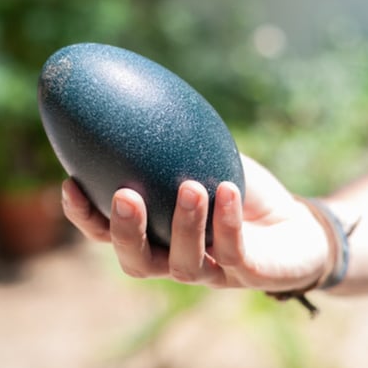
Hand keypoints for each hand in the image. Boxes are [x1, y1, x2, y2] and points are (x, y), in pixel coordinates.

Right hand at [61, 154, 329, 292]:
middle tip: (125, 196)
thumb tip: (136, 92)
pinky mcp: (247, 275)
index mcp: (154, 236)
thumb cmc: (238, 191)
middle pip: (136, 262)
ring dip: (184, 226)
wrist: (296, 225)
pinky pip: (232, 253)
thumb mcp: (204, 158)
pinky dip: (226, 222)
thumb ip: (170, 142)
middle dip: (125, 233)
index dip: (85, 217)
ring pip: (183, 265)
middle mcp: (174, 259)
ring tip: (191, 187)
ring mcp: (211, 272)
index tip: (71, 183)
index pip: (108, 234)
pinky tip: (226, 189)